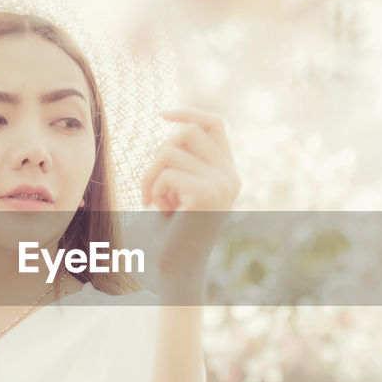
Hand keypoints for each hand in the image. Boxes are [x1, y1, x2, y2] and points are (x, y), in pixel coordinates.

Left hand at [138, 109, 240, 285]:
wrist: (178, 268)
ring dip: (150, 173)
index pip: (214, 123)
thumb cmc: (174, 230)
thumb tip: (176, 123)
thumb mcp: (181, 188)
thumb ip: (186, 160)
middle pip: (188, 131)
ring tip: (152, 198)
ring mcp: (222, 184)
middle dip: (159, 151)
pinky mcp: (207, 194)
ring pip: (170, 150)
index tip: (161, 115)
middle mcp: (230, 176)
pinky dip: (153, 187)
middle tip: (151, 181)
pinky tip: (157, 208)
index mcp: (228, 172)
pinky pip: (166, 172)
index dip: (188, 113)